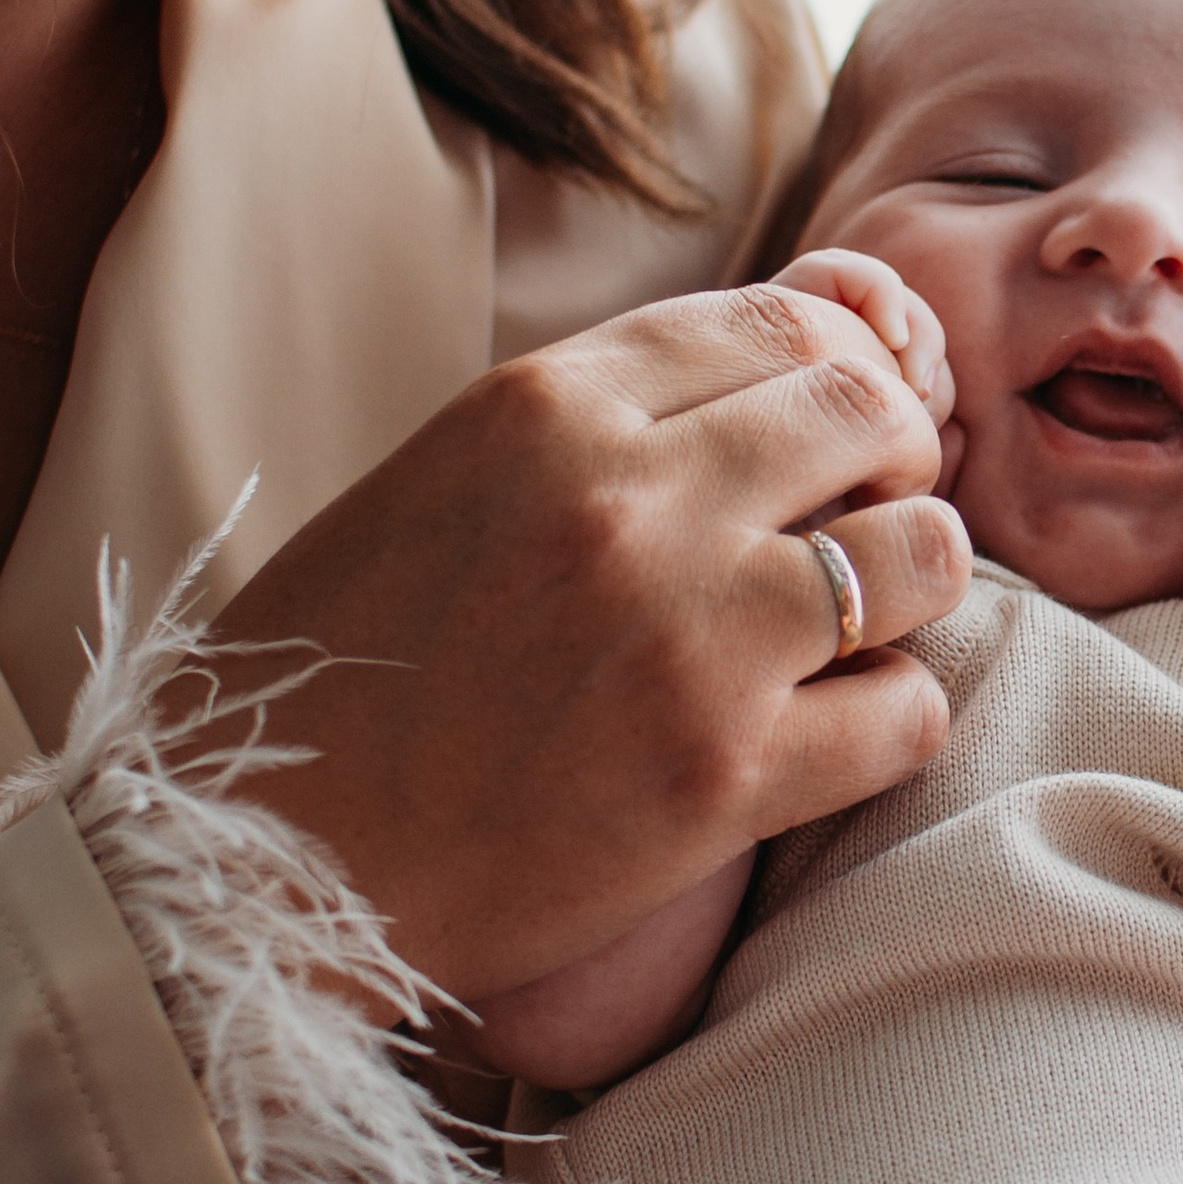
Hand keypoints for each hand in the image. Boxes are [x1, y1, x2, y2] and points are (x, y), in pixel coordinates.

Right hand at [208, 284, 971, 1003]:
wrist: (257, 860)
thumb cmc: (347, 669)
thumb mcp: (454, 480)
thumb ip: (606, 422)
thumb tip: (795, 364)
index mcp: (548, 406)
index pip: (783, 323)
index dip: (843, 374)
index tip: (839, 438)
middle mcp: (628, 497)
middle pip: (870, 409)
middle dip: (898, 462)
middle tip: (865, 528)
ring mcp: (685, 635)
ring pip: (925, 551)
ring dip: (913, 589)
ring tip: (853, 636)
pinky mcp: (721, 775)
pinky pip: (910, 710)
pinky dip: (890, 722)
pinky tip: (826, 738)